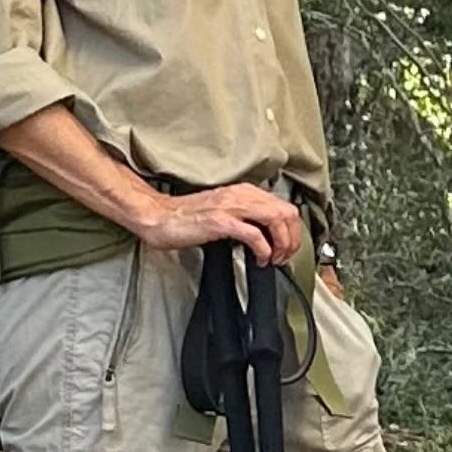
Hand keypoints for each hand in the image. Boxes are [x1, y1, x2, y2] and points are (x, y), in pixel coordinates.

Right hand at [136, 183, 303, 264]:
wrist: (159, 217)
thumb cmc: (187, 217)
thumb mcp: (223, 210)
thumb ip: (245, 216)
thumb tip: (266, 235)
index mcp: (243, 191)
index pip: (283, 206)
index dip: (293, 230)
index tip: (288, 247)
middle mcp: (241, 195)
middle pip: (285, 212)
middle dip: (292, 238)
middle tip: (284, 257)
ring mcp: (231, 207)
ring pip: (275, 220)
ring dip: (281, 244)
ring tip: (274, 259)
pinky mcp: (221, 222)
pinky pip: (255, 235)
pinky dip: (264, 250)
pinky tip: (260, 259)